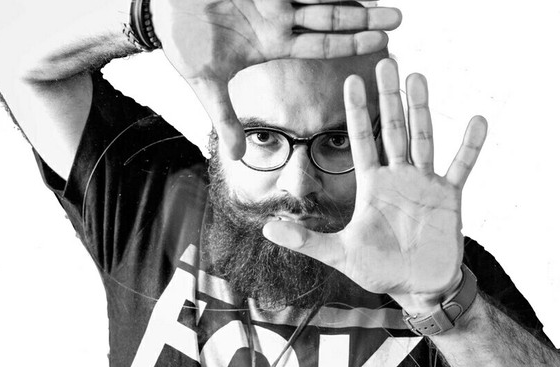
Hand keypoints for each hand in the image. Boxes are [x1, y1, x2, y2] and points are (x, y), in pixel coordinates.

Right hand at [151, 0, 400, 158]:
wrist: (159, 9)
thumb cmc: (183, 42)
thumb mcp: (207, 84)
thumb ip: (226, 119)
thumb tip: (237, 159)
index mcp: (273, 44)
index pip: (321, 46)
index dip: (350, 46)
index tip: (381, 48)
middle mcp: (279, 19)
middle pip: (331, 19)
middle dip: (364, 18)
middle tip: (400, 19)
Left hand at [263, 59, 486, 311]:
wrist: (417, 288)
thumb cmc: (378, 271)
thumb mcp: (339, 254)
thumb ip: (306, 241)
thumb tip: (267, 230)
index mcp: (372, 186)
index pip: (362, 140)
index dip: (357, 111)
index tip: (353, 80)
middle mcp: (398, 178)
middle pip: (394, 130)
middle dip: (390, 97)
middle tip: (388, 61)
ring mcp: (425, 184)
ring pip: (423, 138)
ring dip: (422, 109)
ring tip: (419, 77)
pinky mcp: (449, 197)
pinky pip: (461, 166)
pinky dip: (470, 146)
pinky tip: (478, 120)